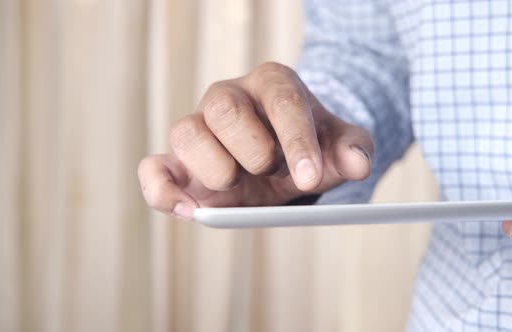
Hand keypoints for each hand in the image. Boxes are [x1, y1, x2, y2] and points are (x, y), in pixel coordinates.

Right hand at [138, 62, 373, 219]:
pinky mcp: (178, 162)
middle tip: (270, 172)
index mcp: (272, 84)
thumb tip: (358, 164)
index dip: (295, 140)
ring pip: (185, 132)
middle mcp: (228, 98)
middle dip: (253, 148)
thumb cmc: (305, 146)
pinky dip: (163, 192)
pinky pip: (152, 168)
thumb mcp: (337, 146)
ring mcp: (199, 127)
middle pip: (224, 106)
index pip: (281, 100)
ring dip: (214, 168)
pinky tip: (191, 211)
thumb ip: (352, 150)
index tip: (309, 176)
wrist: (282, 157)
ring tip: (237, 184)